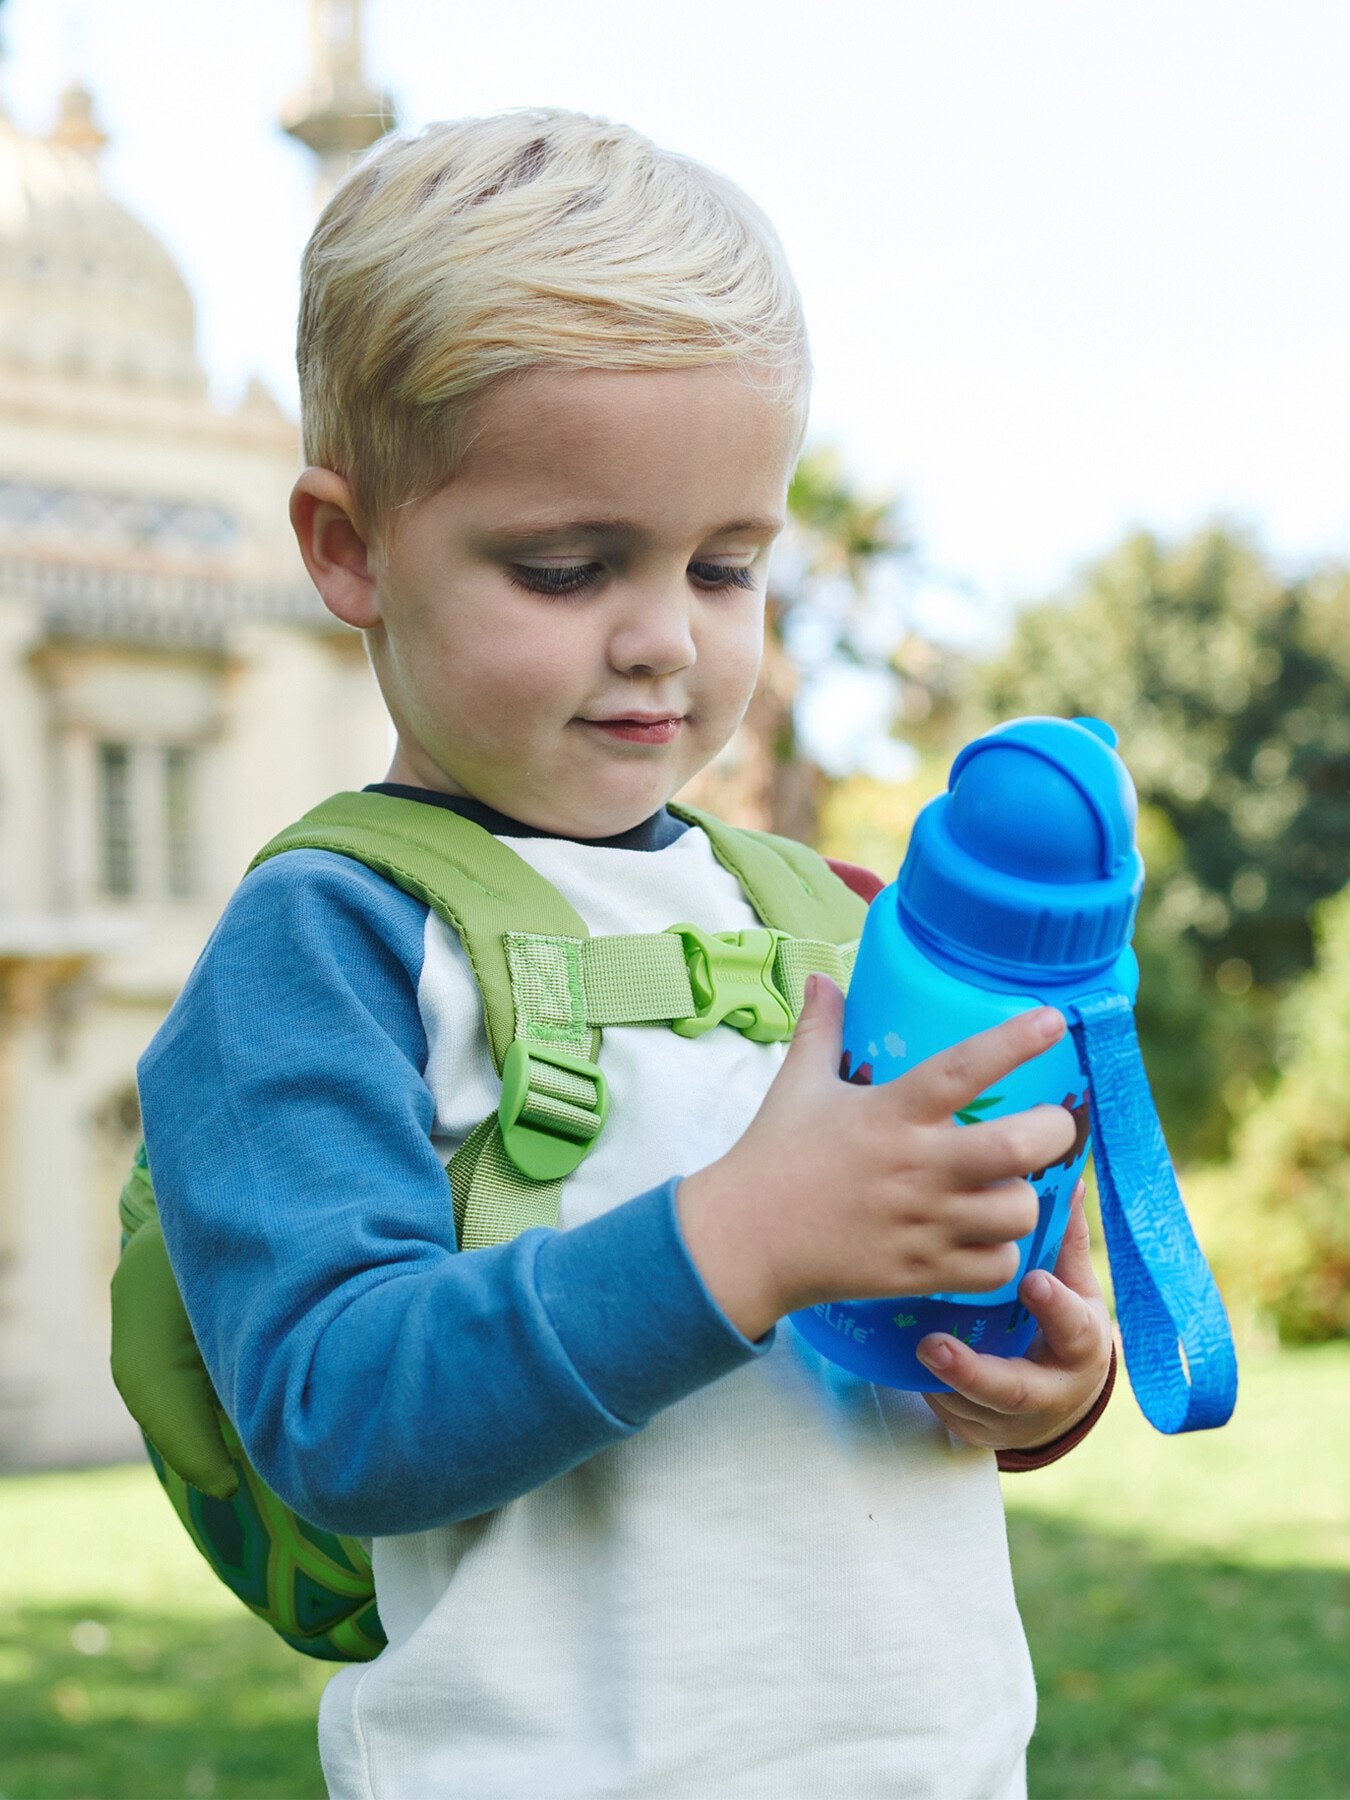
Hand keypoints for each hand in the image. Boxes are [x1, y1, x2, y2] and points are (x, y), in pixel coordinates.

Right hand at [677, 975, 1078, 1340]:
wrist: (744, 1240)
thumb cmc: (773, 1157)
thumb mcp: (797, 1085)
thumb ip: (820, 1030)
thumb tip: (824, 978)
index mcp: (890, 1113)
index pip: (963, 1068)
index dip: (1013, 1042)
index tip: (1053, 1021)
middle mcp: (916, 1166)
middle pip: (1018, 1147)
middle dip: (1055, 1132)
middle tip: (1051, 1126)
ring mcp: (923, 1223)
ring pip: (1019, 1211)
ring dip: (1026, 1198)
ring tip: (1009, 1187)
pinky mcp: (921, 1272)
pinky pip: (998, 1266)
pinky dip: (1002, 1254)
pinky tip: (985, 1238)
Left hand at [915, 1183, 1112, 1450]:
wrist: (1059, 1401)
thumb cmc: (1063, 1325)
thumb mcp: (1075, 1285)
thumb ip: (1064, 1238)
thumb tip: (1066, 1176)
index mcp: (1082, 1347)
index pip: (1075, 1329)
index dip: (1056, 1308)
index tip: (1031, 1280)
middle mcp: (1050, 1391)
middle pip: (1016, 1391)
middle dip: (974, 1372)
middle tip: (933, 1345)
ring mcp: (1011, 1419)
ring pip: (974, 1410)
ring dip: (941, 1383)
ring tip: (914, 1351)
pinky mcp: (977, 1430)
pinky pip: (949, 1416)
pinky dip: (928, 1393)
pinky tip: (902, 1363)